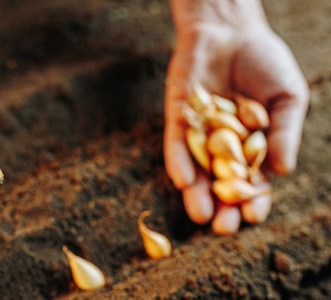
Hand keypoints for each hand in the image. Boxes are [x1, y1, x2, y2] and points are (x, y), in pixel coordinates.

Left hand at [164, 0, 308, 232]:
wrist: (232, 31)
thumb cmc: (265, 63)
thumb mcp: (287, 98)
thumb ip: (284, 132)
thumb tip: (284, 171)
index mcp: (250, 146)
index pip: (251, 179)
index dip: (252, 199)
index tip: (253, 218)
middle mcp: (221, 145)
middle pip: (219, 181)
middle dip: (221, 205)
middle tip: (222, 228)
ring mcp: (198, 133)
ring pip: (196, 168)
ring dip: (196, 192)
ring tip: (200, 214)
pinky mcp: (178, 118)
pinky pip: (177, 143)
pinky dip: (180, 160)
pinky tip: (183, 180)